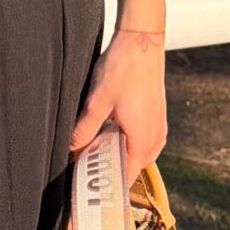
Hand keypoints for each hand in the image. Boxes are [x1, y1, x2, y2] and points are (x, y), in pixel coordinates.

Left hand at [68, 24, 167, 185]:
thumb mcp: (98, 101)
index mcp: (142, 138)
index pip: (127, 176)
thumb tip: (72, 150)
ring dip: (119, 156)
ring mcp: (158, 126)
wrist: (144, 39)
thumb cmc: (124, 68)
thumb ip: (85, 129)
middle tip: (86, 171)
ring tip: (94, 153)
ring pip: (138, 154)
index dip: (109, 185)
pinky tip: (110, 134)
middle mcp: (155, 137)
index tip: (90, 189)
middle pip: (133, 167)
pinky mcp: (156, 115)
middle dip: (111, 171)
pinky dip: (128, 144)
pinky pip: (143, 141)